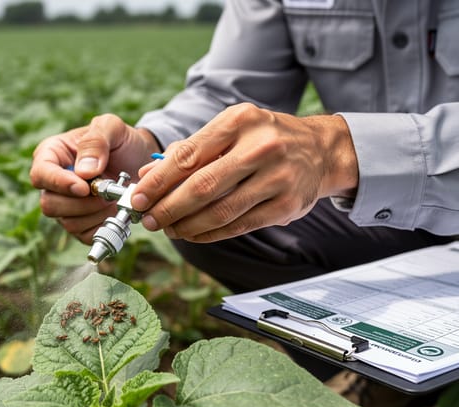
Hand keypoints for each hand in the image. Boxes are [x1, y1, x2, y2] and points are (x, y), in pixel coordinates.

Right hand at [30, 114, 159, 242]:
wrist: (141, 161)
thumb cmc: (122, 141)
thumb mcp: (111, 127)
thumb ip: (96, 142)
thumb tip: (84, 172)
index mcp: (52, 155)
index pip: (41, 174)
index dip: (59, 184)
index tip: (84, 187)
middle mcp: (53, 183)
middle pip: (49, 204)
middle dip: (81, 203)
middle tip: (107, 194)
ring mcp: (65, 205)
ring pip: (67, 222)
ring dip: (94, 215)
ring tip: (114, 200)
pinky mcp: (81, 223)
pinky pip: (83, 236)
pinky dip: (101, 227)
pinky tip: (113, 213)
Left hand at [130, 103, 358, 241]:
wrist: (320, 150)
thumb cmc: (264, 139)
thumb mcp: (229, 131)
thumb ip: (189, 151)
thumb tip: (147, 175)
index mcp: (239, 121)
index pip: (188, 155)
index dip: (158, 182)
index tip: (137, 198)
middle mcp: (260, 147)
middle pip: (202, 187)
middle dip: (168, 208)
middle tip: (149, 219)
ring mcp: (276, 177)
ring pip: (219, 211)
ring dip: (186, 225)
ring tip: (168, 229)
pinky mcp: (286, 205)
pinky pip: (238, 226)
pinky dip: (209, 233)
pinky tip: (193, 233)